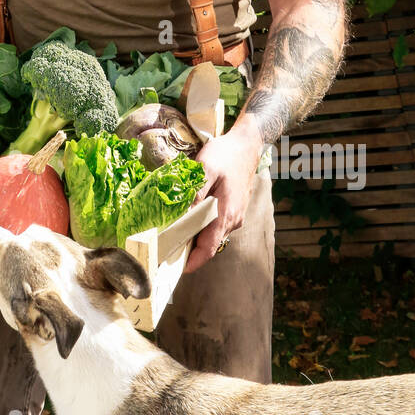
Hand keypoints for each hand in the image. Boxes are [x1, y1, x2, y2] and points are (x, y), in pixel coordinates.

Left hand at [184, 131, 259, 273]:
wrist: (248, 144)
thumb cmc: (225, 155)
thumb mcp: (205, 169)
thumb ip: (195, 193)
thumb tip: (182, 216)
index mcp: (225, 214)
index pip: (209, 248)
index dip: (193, 262)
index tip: (176, 269)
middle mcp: (233, 220)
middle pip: (210, 244)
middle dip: (190, 251)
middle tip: (167, 251)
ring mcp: (236, 215)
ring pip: (214, 235)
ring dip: (196, 238)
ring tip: (174, 235)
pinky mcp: (235, 209)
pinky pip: (218, 225)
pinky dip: (204, 227)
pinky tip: (190, 219)